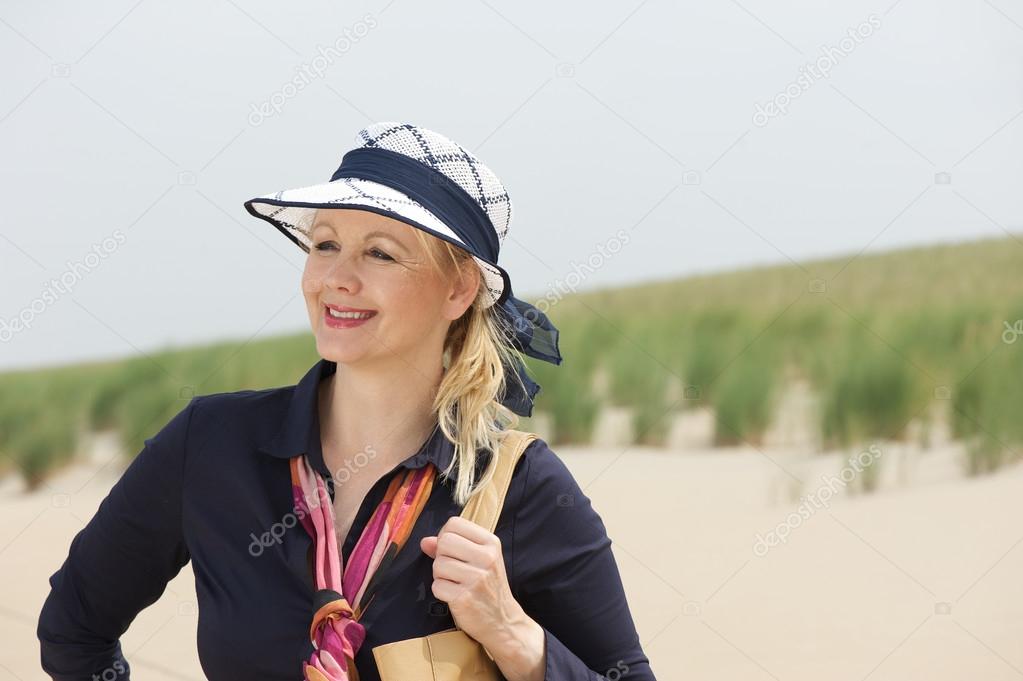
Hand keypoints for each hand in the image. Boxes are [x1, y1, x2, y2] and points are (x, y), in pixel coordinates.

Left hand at [420, 516, 545, 680]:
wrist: (503, 621)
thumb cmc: (488, 587)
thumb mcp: (480, 560)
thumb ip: (453, 547)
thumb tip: (425, 541)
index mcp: (491, 543)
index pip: (455, 523)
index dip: (446, 535)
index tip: (452, 549)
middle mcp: (486, 558)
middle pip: (445, 542)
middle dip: (442, 556)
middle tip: (453, 569)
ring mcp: (476, 579)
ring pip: (438, 564)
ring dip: (440, 575)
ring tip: (455, 583)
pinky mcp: (464, 598)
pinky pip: (437, 586)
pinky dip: (441, 591)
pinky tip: (455, 595)